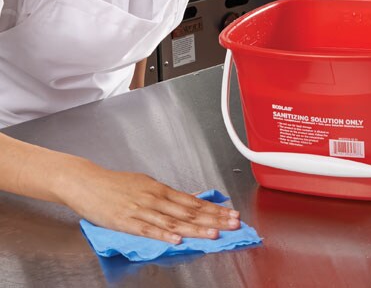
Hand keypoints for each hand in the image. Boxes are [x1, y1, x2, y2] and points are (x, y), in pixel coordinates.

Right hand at [55, 159, 240, 243]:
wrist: (85, 181)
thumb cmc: (116, 184)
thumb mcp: (146, 184)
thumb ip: (169, 195)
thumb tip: (192, 198)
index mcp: (161, 189)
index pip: (194, 201)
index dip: (215, 209)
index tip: (232, 214)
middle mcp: (155, 198)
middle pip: (189, 211)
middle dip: (214, 219)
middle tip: (233, 224)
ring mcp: (141, 209)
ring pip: (173, 221)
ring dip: (195, 229)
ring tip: (214, 234)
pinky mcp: (126, 221)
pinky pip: (147, 229)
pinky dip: (163, 235)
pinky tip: (176, 240)